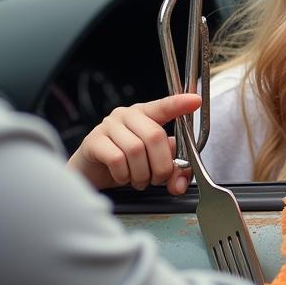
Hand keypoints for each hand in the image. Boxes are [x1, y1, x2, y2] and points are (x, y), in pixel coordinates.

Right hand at [68, 93, 200, 194]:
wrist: (90, 172)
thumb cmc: (124, 163)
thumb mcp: (153, 165)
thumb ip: (172, 171)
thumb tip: (179, 183)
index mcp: (146, 115)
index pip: (164, 106)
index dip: (179, 104)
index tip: (195, 101)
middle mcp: (127, 115)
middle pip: (154, 135)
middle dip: (161, 164)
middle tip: (157, 179)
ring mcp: (108, 126)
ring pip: (136, 149)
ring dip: (142, 173)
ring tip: (139, 180)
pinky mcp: (93, 141)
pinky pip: (116, 158)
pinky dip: (124, 174)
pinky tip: (123, 177)